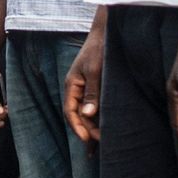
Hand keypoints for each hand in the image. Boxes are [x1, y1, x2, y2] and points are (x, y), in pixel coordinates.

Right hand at [64, 30, 103, 149]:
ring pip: (86, 111)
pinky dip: (99, 116)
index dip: (77, 127)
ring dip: (92, 125)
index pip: (70, 112)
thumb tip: (88, 114)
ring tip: (101, 142)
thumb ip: (92, 92)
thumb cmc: (99, 49)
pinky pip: (95, 104)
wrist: (107, 32)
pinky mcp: (96, 85)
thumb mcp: (95, 70)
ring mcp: (86, 87)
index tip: (88, 140)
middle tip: (99, 144)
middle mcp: (77, 88)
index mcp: (72, 85)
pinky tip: (106, 124)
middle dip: (87, 130)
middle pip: (78, 114)